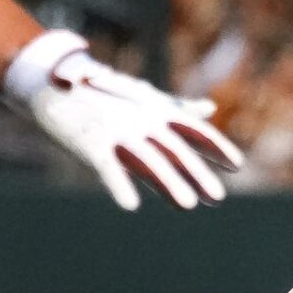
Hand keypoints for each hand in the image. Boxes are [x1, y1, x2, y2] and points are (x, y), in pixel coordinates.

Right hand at [24, 53, 244, 210]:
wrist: (55, 86)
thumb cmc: (105, 96)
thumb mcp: (145, 100)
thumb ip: (178, 108)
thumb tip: (211, 107)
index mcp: (155, 111)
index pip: (192, 129)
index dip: (216, 145)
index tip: (237, 164)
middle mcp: (141, 118)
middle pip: (175, 148)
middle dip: (198, 172)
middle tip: (218, 196)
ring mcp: (116, 129)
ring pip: (148, 159)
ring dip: (169, 183)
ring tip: (189, 205)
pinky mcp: (91, 141)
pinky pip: (108, 167)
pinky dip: (119, 184)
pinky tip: (131, 205)